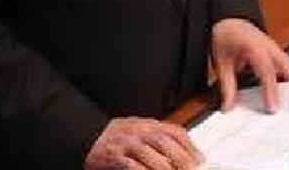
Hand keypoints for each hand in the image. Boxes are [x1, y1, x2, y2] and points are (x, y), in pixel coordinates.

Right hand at [84, 117, 202, 169]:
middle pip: (165, 142)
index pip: (174, 131)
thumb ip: (158, 136)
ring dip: (165, 167)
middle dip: (181, 157)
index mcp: (149, 124)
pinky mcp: (115, 156)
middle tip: (190, 169)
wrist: (88, 136)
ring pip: (150, 154)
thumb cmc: (117, 135)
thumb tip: (181, 149)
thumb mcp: (140, 129)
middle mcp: (139, 131)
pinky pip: (132, 165)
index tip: (199, 158)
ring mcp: (127, 143)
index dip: (190, 145)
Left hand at [211, 18, 288, 112]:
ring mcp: (274, 47)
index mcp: (255, 47)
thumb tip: (228, 106)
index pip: (268, 72)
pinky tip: (284, 90)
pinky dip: (288, 77)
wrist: (228, 20)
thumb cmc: (225, 35)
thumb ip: (226, 86)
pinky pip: (287, 64)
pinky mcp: (275, 50)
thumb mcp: (222, 62)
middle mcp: (269, 46)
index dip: (271, 91)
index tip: (273, 108)